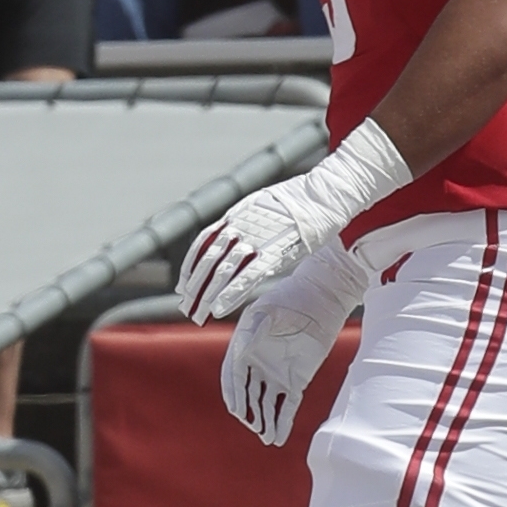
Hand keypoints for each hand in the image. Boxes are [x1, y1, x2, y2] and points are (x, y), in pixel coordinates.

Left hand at [177, 119, 412, 319]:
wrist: (324, 194)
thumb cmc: (299, 200)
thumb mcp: (263, 204)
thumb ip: (247, 219)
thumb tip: (234, 232)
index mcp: (236, 215)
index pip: (204, 243)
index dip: (191, 265)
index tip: (183, 283)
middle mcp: (240, 226)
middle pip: (208, 260)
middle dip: (194, 286)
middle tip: (185, 305)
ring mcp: (256, 239)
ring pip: (223, 271)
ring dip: (207, 294)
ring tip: (197, 313)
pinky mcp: (275, 251)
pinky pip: (247, 276)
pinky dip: (231, 293)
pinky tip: (219, 307)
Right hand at [219, 235, 369, 445]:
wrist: (319, 299)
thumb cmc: (288, 299)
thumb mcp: (266, 312)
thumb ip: (252, 333)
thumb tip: (240, 354)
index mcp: (244, 347)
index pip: (233, 376)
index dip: (234, 395)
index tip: (237, 411)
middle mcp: (257, 363)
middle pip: (248, 394)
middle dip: (249, 412)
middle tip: (253, 427)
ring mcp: (276, 373)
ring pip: (267, 404)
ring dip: (265, 422)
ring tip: (266, 438)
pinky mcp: (296, 380)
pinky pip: (288, 406)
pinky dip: (283, 422)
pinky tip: (278, 438)